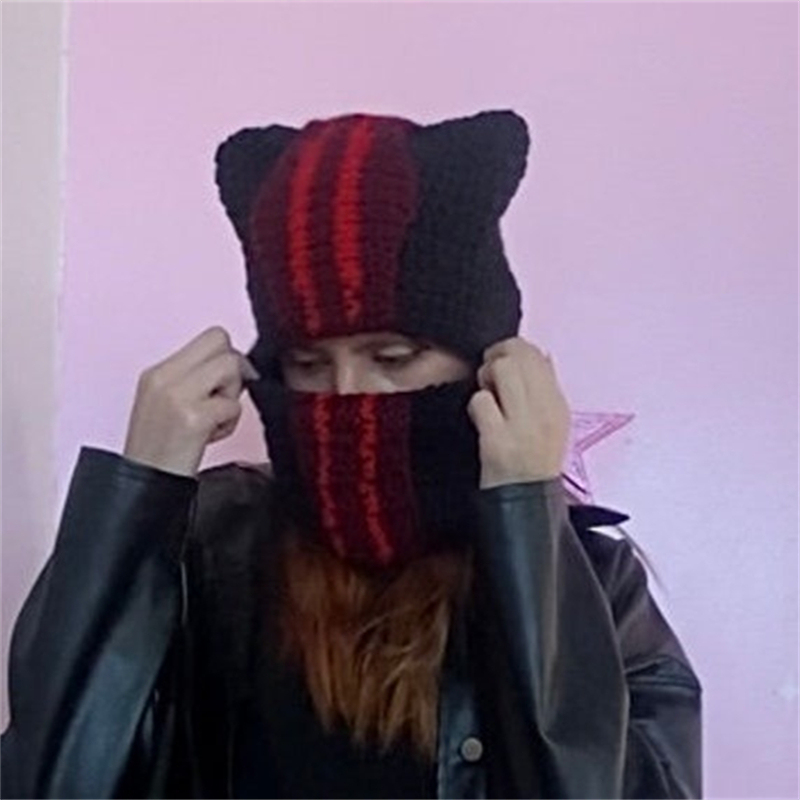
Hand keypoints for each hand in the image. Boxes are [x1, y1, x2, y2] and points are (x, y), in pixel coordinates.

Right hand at [123, 326, 259, 476]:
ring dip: (231, 396)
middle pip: (222, 341)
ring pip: (230, 367)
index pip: (212, 336)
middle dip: (232, 370)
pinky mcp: (191, 418)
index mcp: (158, 372)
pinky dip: (229, 423)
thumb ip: (196, 380)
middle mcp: (163, 377)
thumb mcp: (169, 405)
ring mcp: (176, 396)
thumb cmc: (162, 452)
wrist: (143, 487)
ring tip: (212, 421)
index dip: (227, 357)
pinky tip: (209, 438)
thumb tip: (238, 365)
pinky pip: (232, 405)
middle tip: (220, 400)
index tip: (225, 385)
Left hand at [467, 337, 569, 488]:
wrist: (528, 505)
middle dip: (495, 359)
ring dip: (485, 378)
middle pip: (518, 355)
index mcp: (557, 404)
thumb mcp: (552, 423)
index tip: (500, 363)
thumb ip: (545, 388)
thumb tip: (540, 354)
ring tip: (487, 398)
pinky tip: (480, 422)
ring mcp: (522, 427)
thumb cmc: (534, 461)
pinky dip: (474, 407)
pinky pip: (481, 401)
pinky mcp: (498, 442)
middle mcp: (545, 412)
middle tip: (488, 379)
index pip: (537, 354)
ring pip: (502, 369)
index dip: (512, 350)